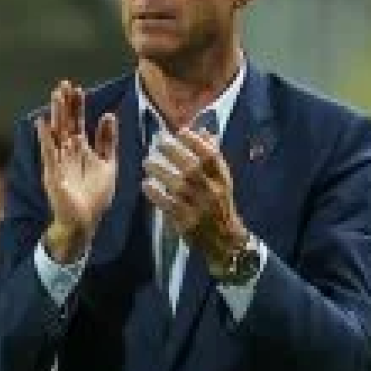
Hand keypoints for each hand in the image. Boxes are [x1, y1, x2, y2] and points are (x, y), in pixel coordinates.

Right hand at [36, 81, 117, 262]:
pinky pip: (48, 153)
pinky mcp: (53, 174)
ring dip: (56, 115)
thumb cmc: (95, 196)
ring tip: (55, 95)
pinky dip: (45, 139)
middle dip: (65, 105)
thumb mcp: (108, 164)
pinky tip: (42, 123)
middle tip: (64, 84)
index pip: (78, 123)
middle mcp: (67, 152)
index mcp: (80, 150)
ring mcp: (59, 162)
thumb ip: (108, 141)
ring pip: (56, 133)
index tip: (78, 89)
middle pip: (66, 123)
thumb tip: (109, 114)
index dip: (78, 107)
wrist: (85, 221)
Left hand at [142, 128, 248, 272]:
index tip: (180, 131)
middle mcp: (212, 192)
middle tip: (157, 142)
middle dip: (173, 152)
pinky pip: (168, 205)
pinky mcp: (186, 223)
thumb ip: (212, 157)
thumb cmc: (220, 204)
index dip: (195, 142)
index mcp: (222, 180)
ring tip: (147, 162)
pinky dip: (156, 194)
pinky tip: (146, 184)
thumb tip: (200, 130)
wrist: (224, 240)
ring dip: (160, 171)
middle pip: (192, 168)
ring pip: (178, 185)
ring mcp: (199, 208)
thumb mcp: (222, 180)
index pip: (211, 156)